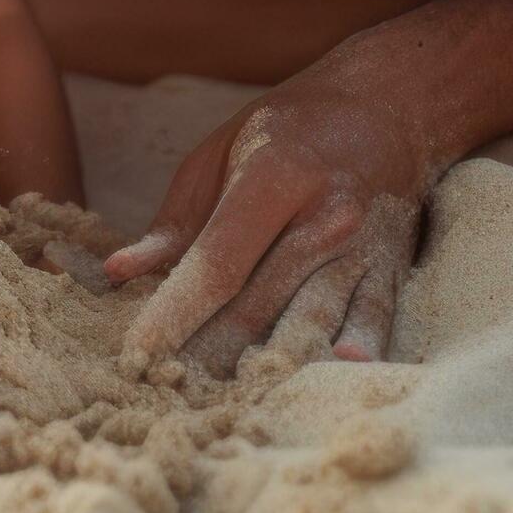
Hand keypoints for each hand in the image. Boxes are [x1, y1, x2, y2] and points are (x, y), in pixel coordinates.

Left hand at [105, 59, 440, 377]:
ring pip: (310, 323)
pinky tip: (334, 377)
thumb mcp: (219, 151)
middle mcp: (324, 218)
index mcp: (275, 179)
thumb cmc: (289, 127)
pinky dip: (351, 353)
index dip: (175, 314)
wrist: (390, 104)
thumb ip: (175, 220)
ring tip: (224, 407)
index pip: (217, 265)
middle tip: (165, 392)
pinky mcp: (391, 271)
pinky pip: (372, 322)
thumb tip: (121, 272)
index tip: (137, 353)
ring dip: (266, 368)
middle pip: (258, 307)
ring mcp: (363, 249)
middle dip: (208, 355)